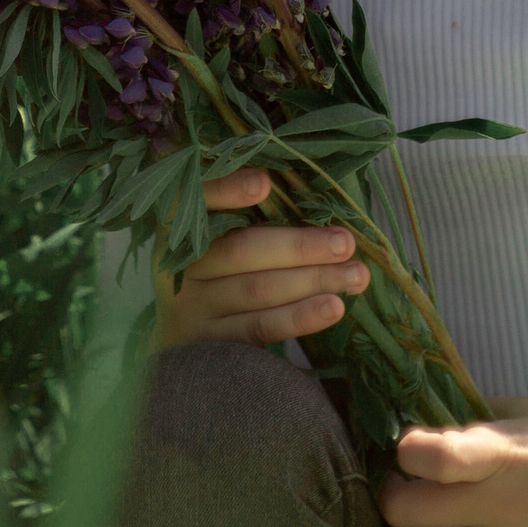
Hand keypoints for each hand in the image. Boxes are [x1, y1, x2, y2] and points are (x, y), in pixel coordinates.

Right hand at [150, 167, 370, 349]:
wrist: (171, 337)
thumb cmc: (209, 265)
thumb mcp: (211, 230)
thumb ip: (239, 208)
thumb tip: (298, 183)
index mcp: (176, 225)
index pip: (196, 200)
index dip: (226, 190)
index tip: (265, 182)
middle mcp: (179, 266)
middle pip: (239, 252)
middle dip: (299, 247)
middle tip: (345, 242)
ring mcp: (192, 308)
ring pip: (256, 291)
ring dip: (312, 281)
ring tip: (356, 275)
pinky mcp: (210, 343)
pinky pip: (259, 329)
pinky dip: (299, 317)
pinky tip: (333, 307)